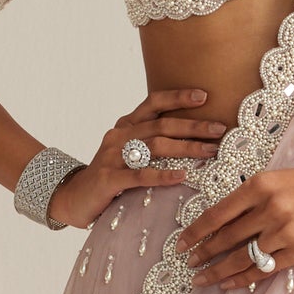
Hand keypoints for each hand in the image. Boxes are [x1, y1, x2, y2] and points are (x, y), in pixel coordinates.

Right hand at [45, 89, 227, 229]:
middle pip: (161, 125)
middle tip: (219, 129)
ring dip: (186, 148)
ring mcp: (113, 156)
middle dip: (193, 126)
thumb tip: (194, 139)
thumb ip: (153, 142)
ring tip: (210, 151)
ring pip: (155, 147)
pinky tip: (182, 176)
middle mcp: (120, 135)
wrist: (73, 197)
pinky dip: (163, 175)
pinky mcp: (109, 179)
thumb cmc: (111, 174)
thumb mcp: (129, 152)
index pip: (154, 103)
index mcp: (126, 125)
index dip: (178, 97)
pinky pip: (140, 175)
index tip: (204, 96)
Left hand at [176, 148, 293, 290]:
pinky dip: (243, 278)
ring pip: (242, 257)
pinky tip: (229, 283)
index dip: (195, 232)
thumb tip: (217, 224)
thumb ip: (248, 198)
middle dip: (203, 254)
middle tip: (188, 264)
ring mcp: (286, 232)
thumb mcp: (275, 178)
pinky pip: (264, 269)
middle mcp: (270, 208)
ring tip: (202, 279)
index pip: (217, 214)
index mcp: (260, 185)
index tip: (180, 244)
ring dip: (218, 271)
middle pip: (226, 238)